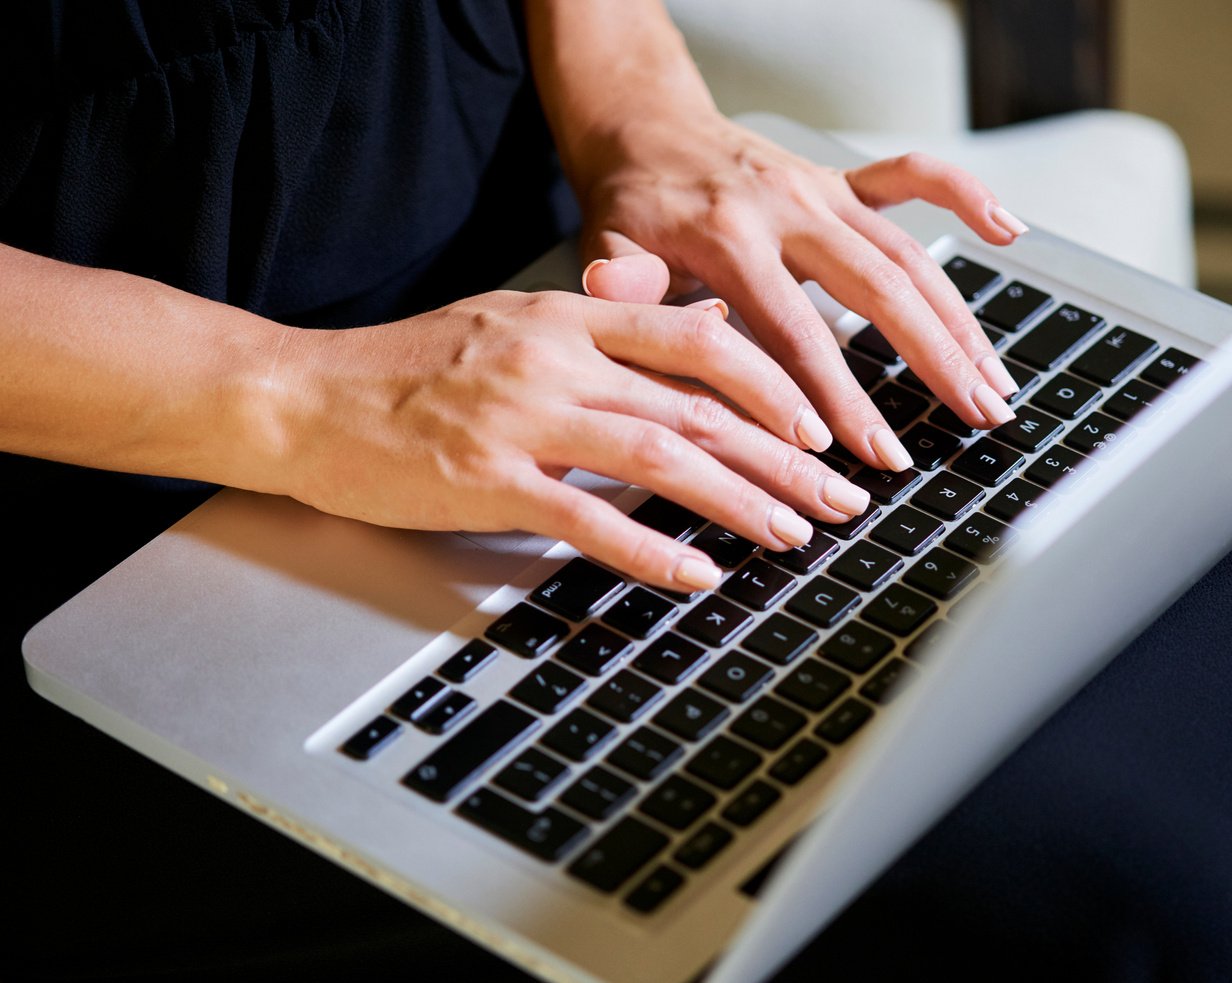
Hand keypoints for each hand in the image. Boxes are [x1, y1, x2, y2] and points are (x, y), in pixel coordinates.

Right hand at [270, 290, 872, 589]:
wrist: (305, 395)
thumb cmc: (410, 367)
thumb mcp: (517, 321)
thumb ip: (609, 326)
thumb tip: (705, 331)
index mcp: (569, 315)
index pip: (700, 340)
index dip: (774, 384)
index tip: (818, 426)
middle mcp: (557, 359)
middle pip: (700, 407)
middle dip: (784, 459)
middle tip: (839, 499)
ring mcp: (522, 420)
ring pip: (663, 458)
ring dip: (741, 501)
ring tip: (793, 537)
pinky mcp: (487, 482)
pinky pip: (590, 520)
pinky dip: (654, 551)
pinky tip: (700, 575)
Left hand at [570, 110, 1027, 470]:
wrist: (643, 131)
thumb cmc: (629, 207)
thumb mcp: (607, 249)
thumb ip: (626, 287)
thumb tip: (651, 315)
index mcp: (729, 237)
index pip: (793, 331)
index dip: (834, 394)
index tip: (868, 448)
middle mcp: (787, 208)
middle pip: (877, 290)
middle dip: (932, 361)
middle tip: (973, 418)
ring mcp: (821, 191)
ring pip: (909, 253)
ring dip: (960, 318)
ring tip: (995, 381)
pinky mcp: (840, 178)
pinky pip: (911, 177)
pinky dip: (964, 196)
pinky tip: (1008, 230)